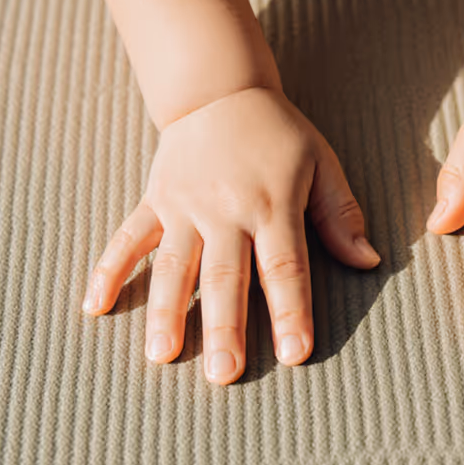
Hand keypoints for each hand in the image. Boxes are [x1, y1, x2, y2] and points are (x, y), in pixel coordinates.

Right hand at [81, 86, 380, 383]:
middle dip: (224, 327)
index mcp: (273, 205)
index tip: (294, 354)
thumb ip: (341, 216)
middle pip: (226, 275)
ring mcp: (184, 206)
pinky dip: (109, 270)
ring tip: (161, 355)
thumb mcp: (322, 164)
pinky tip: (94, 307)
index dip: (290, 311)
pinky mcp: (154, 201)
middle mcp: (226, 209)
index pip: (284, 267)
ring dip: (165, 311)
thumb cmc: (279, 134)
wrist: (219, 90)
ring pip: (174, 265)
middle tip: (223, 374)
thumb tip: (369, 262)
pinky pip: (128, 239)